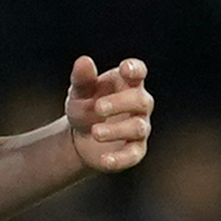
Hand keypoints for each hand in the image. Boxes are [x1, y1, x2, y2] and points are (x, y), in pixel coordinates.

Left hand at [65, 56, 153, 172]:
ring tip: (95, 132)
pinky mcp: (135, 150)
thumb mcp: (79, 92)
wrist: (80, 137)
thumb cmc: (85, 106)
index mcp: (127, 83)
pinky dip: (120, 158)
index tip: (125, 69)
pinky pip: (133, 154)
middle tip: (98, 107)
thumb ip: (82, 78)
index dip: (135, 69)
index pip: (139, 72)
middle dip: (120, 103)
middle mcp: (139, 104)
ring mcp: (140, 127)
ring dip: (116, 130)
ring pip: (138, 128)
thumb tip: (84, 60)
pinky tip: (105, 160)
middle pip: (141, 100)